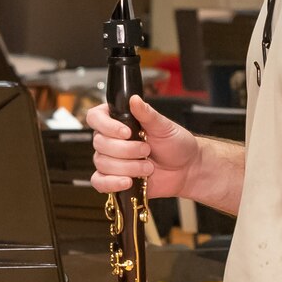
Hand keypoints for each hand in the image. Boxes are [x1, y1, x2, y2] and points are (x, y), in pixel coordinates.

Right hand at [87, 94, 201, 197]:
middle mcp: (111, 140)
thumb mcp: (164, 126)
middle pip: (99, 143)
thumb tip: (134, 99)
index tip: (126, 132)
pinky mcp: (114, 179)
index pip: (95, 118)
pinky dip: (112, 182)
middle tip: (146, 150)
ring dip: (127, 167)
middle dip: (126, 150)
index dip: (107, 126)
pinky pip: (100, 182)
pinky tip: (128, 181)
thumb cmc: (175, 144)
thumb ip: (147, 113)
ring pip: (102, 163)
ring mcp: (111, 160)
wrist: (186, 169)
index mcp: (119, 122)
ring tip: (147, 168)